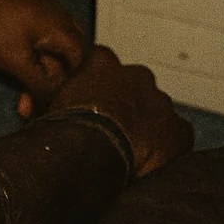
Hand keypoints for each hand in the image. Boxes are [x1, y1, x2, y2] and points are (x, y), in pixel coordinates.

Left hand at [0, 0, 84, 115]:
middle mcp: (58, 17)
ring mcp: (42, 14)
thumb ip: (41, 83)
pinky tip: (19, 77)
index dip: (73, 83)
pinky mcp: (26, 14)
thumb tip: (55, 101)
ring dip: (40, 76)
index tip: (57, 102)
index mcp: (61, 26)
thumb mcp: (16, 61)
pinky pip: (39, 42)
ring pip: (50, 51)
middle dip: (54, 83)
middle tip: (37, 104)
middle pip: (68, 56)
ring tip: (23, 101)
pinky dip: (32, 62)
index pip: (82, 60)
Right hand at [47, 44, 193, 178]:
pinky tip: (154, 162)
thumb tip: (45, 102)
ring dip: (147, 123)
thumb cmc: (67, 127)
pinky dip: (169, 146)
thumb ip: (60, 94)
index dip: (99, 82)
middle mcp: (136, 75)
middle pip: (135, 84)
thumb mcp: (50, 102)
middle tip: (114, 127)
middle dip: (127, 102)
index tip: (93, 99)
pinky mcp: (179, 130)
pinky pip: (178, 136)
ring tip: (132, 148)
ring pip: (157, 109)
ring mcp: (160, 102)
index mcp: (103, 64)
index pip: (102, 61)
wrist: (92, 151)